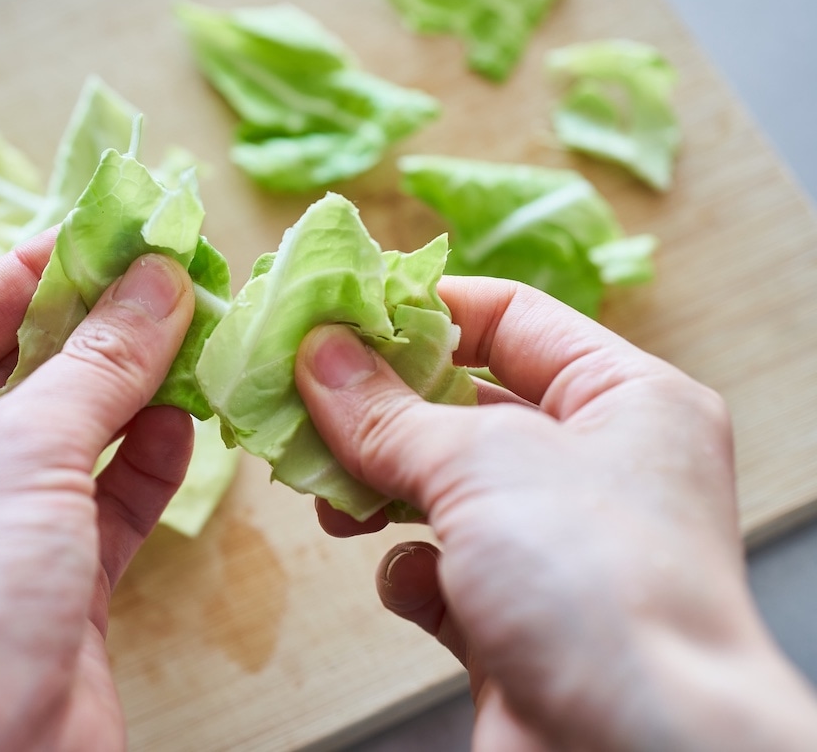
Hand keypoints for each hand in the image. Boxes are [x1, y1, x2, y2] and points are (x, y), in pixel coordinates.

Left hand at [0, 232, 195, 750]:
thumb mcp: (17, 455)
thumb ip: (94, 364)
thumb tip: (153, 280)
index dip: (34, 272)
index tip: (109, 231)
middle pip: (17, 378)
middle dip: (95, 331)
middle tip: (168, 276)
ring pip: (69, 440)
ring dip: (131, 392)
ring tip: (192, 336)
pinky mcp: (48, 592)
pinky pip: (103, 506)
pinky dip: (146, 464)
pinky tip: (185, 420)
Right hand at [295, 278, 816, 751]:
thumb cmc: (599, 587)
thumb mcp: (483, 464)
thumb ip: (389, 410)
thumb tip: (320, 354)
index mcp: (625, 399)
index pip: (510, 317)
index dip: (420, 310)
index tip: (334, 313)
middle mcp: (597, 466)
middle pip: (463, 404)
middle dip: (380, 409)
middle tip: (303, 405)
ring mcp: (556, 546)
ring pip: (440, 487)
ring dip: (376, 490)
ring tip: (330, 500)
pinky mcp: (518, 618)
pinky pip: (442, 570)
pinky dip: (412, 572)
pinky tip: (412, 583)